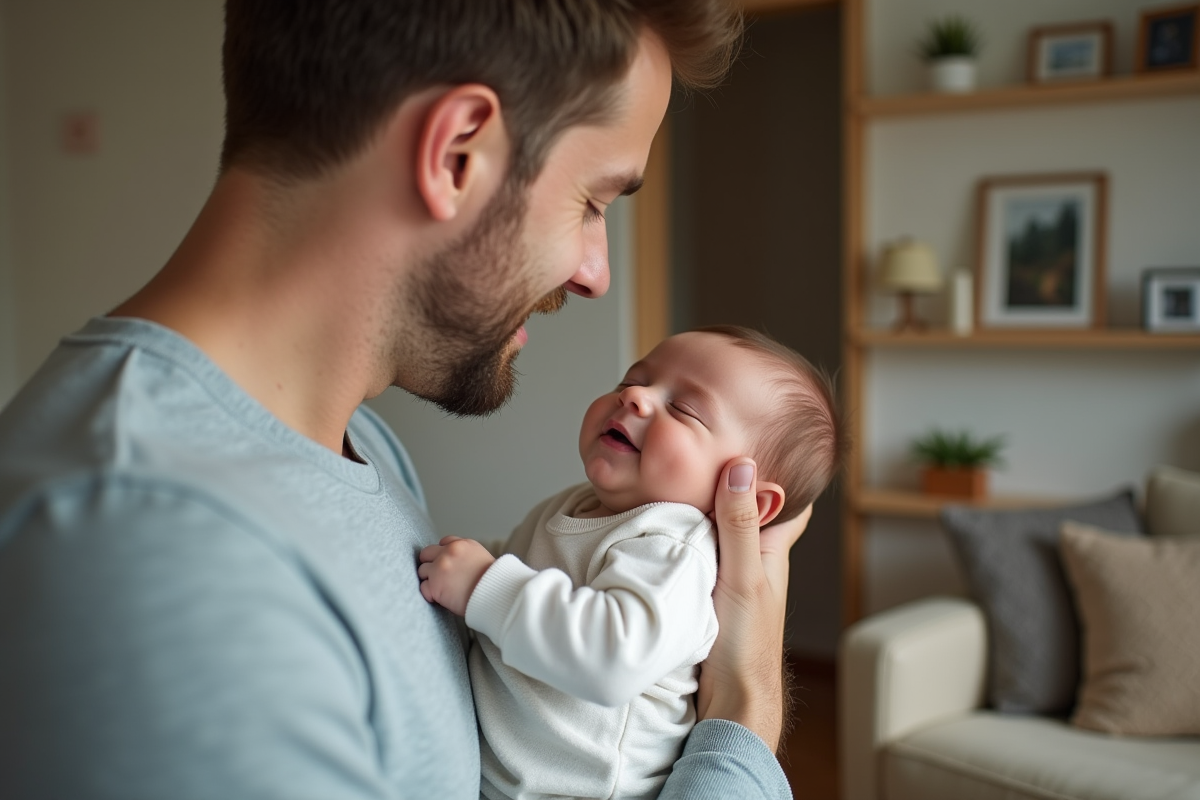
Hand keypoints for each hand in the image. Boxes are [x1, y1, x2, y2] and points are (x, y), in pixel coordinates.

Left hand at [417, 536, 495, 615]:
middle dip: (431, 564)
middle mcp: (448, 552)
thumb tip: (452, 557)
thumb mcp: (480, 556)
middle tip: (440, 576)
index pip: (443, 542)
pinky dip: (430, 594)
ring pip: (422, 570)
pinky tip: (441, 597)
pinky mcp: (435, 585)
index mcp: (461, 544)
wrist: (495, 595)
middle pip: (426, 554)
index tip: (449, 565)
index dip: (444, 554)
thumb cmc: (491, 581)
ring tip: (443, 588)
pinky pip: (423, 587)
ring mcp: (439, 568)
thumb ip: (464, 553)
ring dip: (430, 579)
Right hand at [696, 458, 810, 751]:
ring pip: (718, 531)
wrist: (730, 704)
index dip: (774, 468)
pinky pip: (696, 554)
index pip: (783, 498)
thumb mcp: (742, 577)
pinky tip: (663, 528)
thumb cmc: (746, 648)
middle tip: (704, 445)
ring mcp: (729, 578)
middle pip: (745, 509)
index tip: (759, 436)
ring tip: (676, 474)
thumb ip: (739, 524)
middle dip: (730, 481)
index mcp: (770, 550)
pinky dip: (684, 537)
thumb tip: (741, 467)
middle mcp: (752, 561)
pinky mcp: (705, 594)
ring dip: (701, 508)